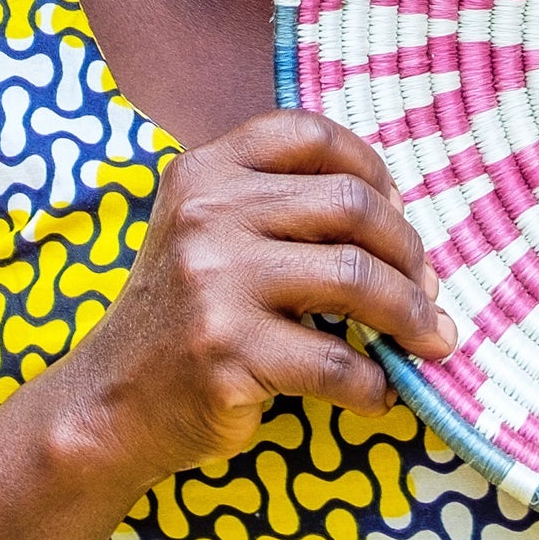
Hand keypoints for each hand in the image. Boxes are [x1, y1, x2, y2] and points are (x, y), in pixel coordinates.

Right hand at [55, 109, 454, 485]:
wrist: (108, 405)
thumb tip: (403, 219)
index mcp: (205, 172)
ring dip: (411, 314)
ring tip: (430, 338)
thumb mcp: (208, 231)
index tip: (397, 208)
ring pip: (355, 279)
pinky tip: (380, 392)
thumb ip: (280, 204)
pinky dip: (374, 383)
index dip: (372, 167)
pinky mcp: (228, 355)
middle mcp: (207, 216)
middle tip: (428, 288)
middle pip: (352, 205)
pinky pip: (337, 362)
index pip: (310, 135)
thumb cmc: (186, 314)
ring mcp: (215, 284)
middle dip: (408, 250)